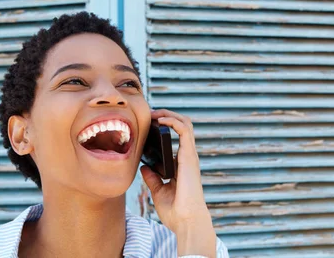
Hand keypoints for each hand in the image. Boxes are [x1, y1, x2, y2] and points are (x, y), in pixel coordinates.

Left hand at [140, 109, 215, 256]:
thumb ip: (152, 178)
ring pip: (185, 123)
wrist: (186, 221)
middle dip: (166, 116)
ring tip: (155, 113)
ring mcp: (189, 155)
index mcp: (181, 164)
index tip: (149, 123)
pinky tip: (160, 120)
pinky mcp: (188, 156)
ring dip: (169, 114)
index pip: (177, 137)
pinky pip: (184, 130)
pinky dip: (172, 121)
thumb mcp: (158, 191)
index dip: (165, 126)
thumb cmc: (175, 211)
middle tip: (150, 114)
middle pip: (182, 126)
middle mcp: (187, 157)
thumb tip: (143, 167)